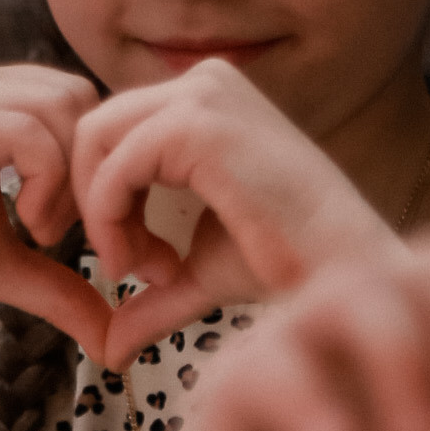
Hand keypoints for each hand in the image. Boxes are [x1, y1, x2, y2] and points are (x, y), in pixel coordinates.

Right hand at [0, 59, 113, 366]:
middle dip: (93, 169)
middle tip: (68, 233)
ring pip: (61, 106)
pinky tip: (27, 227)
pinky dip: (46, 183)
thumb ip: (59, 285)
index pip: (77, 100)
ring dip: (72, 179)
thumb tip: (116, 342)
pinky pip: (26, 132)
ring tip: (43, 233)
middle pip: (79, 96)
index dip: (96, 163)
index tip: (88, 231)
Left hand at [69, 61, 396, 365]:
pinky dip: (111, 221)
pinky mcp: (199, 124)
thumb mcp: (198, 267)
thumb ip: (149, 286)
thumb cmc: (284, 264)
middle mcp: (204, 81)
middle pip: (96, 129)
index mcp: (205, 97)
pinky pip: (116, 167)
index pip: (113, 130)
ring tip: (138, 269)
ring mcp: (203, 95)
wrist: (339, 267)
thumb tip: (107, 349)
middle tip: (124, 267)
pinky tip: (145, 265)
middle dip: (90, 202)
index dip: (101, 197)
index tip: (130, 263)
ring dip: (99, 214)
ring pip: (96, 140)